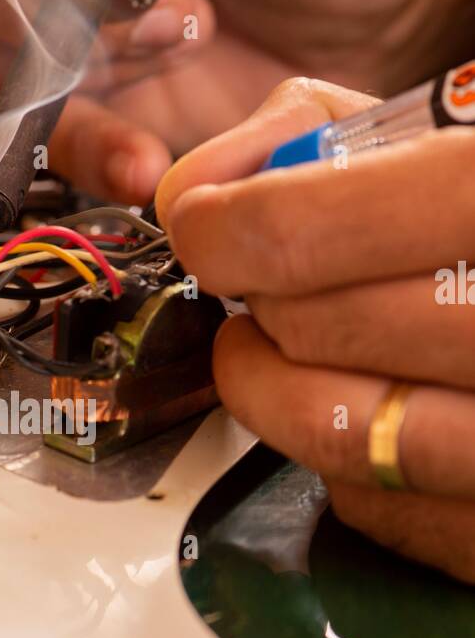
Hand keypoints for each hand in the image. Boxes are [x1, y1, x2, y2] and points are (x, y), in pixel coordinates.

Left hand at [157, 76, 474, 582]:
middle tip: (266, 284)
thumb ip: (319, 131)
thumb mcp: (458, 130)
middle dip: (264, 300)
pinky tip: (374, 407)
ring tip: (275, 348)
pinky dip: (347, 460)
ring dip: (272, 388)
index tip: (205, 226)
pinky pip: (385, 507)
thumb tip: (190, 189)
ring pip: (339, 438)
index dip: (228, 231)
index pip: (308, 232)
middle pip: (317, 331)